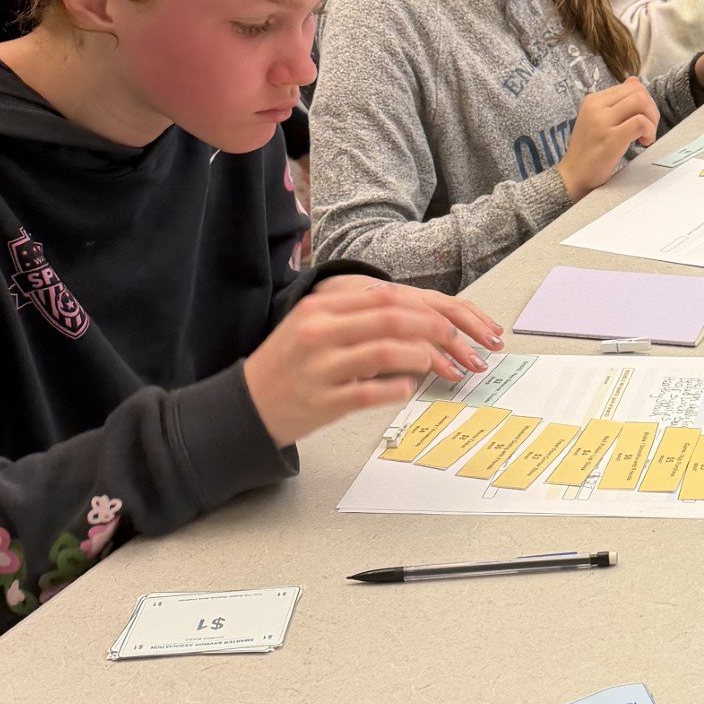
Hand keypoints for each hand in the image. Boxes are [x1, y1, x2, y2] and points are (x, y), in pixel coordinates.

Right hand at [244, 276, 504, 446]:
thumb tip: (411, 314)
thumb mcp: (313, 325)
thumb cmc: (289, 365)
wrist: (246, 406)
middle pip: (391, 319)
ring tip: (438, 367)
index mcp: (320, 307)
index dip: (425, 308)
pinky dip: (396, 389)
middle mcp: (319, 331)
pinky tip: (408, 388)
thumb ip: (355, 315)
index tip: (451, 322)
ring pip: (385, 352)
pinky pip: (370, 392)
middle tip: (457, 346)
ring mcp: (321, 367)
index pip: (385, 297)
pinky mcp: (323, 401)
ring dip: (422, 359)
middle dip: (434, 331)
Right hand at [557, 79, 658, 200]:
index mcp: (593, 100)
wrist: (573, 176)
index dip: (645, 102)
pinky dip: (649, 131)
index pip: (630, 86)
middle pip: (638, 91)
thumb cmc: (589, 151)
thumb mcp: (599, 120)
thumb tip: (635, 81)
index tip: (642, 120)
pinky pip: (640, 122)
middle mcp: (596, 106)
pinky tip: (643, 143)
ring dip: (652, 119)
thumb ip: (617, 102)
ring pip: (640, 102)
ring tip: (646, 136)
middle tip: (648, 129)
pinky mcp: (611, 139)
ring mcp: (602, 121)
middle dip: (652, 109)